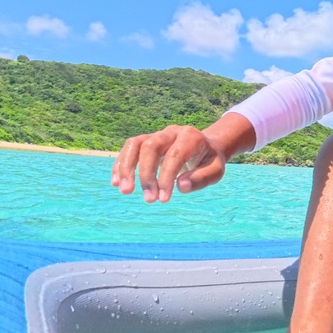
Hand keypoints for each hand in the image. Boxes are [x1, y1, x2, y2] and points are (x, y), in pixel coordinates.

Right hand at [110, 125, 227, 202]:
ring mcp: (157, 135)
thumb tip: (180, 186)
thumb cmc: (209, 161)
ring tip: (125, 190)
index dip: (166, 177)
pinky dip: (121, 164)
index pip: (174, 155)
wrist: (205, 146)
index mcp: (191, 137)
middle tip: (149, 200)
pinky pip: (129, 148)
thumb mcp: (216, 170)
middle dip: (146, 174)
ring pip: (135, 144)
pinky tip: (116, 182)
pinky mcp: (146, 141)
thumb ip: (202, 178)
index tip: (164, 199)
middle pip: (151, 146)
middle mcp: (171, 132)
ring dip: (126, 167)